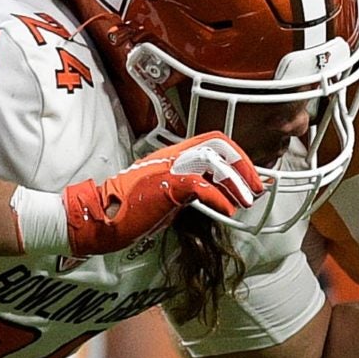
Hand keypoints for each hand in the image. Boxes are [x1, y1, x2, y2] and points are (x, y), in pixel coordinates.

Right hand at [55, 133, 258, 255]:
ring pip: (211, 162)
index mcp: (172, 155)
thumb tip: (219, 194)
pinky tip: (226, 211)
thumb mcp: (167, 191)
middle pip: (217, 145)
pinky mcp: (164, 186)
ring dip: (235, 183)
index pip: (212, 142)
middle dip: (243, 166)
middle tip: (257, 189)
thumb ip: (191, 187)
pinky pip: (199, 186)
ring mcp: (167, 168)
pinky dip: (218, 198)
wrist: (101, 215)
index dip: (236, 156)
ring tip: (246, 202)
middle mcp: (171, 156)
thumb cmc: (130, 207)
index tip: (250, 178)